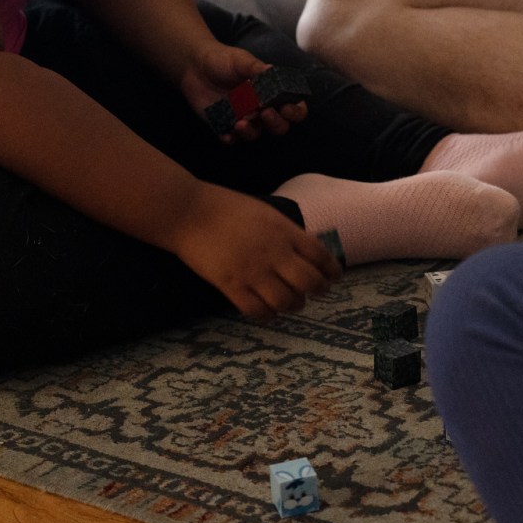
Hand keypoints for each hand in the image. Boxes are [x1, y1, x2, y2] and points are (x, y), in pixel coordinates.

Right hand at [164, 182, 340, 317]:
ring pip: (286, 301)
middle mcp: (274, 253)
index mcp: (284, 231)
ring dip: (293, 305)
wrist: (188, 212)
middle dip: (318, 290)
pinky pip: (257, 311)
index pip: (320, 255)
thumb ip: (286, 232)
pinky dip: (267, 315)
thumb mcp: (266, 212)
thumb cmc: (226, 207)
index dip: (332, 270)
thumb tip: (305, 250)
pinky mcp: (231, 286)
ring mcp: (252, 271)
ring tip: (291, 302)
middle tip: (316, 292)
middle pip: (309, 282)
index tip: (334, 277)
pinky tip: (268, 311)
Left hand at [178, 42, 308, 142]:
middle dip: (276, 123)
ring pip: (255, 133)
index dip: (295, 111)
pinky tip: (226, 134)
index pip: (293, 107)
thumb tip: (272, 71)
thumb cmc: (223, 60)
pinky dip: (230, 138)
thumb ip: (257, 69)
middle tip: (265, 113)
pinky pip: (231, 139)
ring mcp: (243, 118)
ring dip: (251, 131)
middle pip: (279, 125)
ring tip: (240, 122)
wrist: (195, 65)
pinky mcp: (224, 125)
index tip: (286, 107)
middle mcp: (260, 108)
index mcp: (271, 92)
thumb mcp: (242, 60)